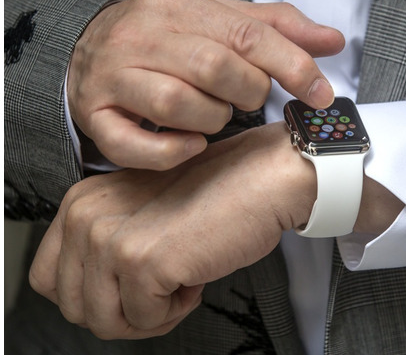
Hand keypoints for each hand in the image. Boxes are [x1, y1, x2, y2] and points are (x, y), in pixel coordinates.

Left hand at [29, 122, 317, 338]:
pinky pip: (145, 320)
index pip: (48, 279)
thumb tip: (99, 297)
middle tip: (160, 294)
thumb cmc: (216, 194)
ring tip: (179, 285)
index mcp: (80, 202)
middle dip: (121, 313)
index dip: (92, 297)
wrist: (261, 179)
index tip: (127, 291)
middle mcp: (85, 217)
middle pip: (75, 307)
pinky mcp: (141, 262)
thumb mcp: (142, 210)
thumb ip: (109, 244)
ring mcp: (110, 239)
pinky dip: (174, 311)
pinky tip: (194, 278)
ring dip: (148, 316)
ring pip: (104, 322)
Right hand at [68, 0, 344, 169]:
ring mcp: (113, 76)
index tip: (319, 93)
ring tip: (212, 115)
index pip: (248, 34)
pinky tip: (190, 145)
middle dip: (247, 93)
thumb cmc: (167, 40)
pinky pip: (135, 144)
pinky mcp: (96, 115)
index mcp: (178, 6)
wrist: (91, 51)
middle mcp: (141, 35)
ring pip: (177, 104)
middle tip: (248, 99)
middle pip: (215, 67)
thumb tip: (332, 40)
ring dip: (211, 120)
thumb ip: (277, 29)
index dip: (293, 66)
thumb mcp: (221, 23)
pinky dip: (172, 152)